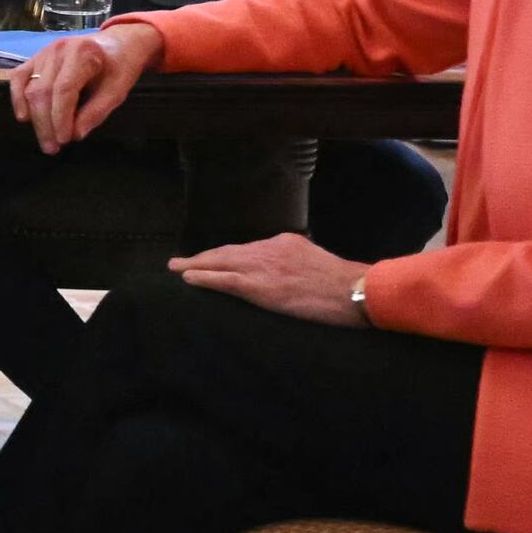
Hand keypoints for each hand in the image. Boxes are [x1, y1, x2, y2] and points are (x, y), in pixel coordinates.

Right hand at [10, 15, 161, 151]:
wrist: (116, 44)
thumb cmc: (119, 67)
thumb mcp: (117, 91)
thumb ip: (96, 112)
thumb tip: (74, 135)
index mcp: (82, 53)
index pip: (64, 90)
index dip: (60, 117)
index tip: (64, 140)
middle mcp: (58, 50)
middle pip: (42, 91)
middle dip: (45, 123)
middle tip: (52, 148)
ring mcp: (43, 52)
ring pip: (28, 88)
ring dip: (34, 118)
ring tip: (44, 140)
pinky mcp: (34, 58)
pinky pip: (18, 78)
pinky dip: (17, 99)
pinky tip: (24, 117)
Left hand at [174, 232, 362, 323]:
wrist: (354, 290)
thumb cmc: (343, 283)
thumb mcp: (316, 260)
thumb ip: (296, 260)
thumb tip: (286, 268)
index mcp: (284, 242)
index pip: (247, 249)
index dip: (226, 255)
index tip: (212, 259)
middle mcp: (269, 249)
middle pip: (229, 251)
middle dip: (204, 256)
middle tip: (180, 261)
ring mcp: (263, 267)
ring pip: (221, 263)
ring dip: (196, 265)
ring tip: (177, 268)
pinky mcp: (261, 287)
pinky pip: (225, 280)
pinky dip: (204, 278)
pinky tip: (188, 278)